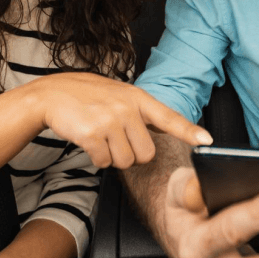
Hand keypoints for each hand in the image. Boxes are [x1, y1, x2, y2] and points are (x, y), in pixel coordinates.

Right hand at [33, 73, 212, 168]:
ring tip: (100, 138)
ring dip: (112, 158)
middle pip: (146, 154)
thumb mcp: (118, 94)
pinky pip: (104, 162)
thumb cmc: (86, 96)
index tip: (207, 141)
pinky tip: (88, 142)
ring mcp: (110, 120)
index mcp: (137, 98)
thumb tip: (168, 129)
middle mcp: (127, 108)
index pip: (169, 117)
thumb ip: (142, 111)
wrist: (51, 95)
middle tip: (116, 140)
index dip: (189, 131)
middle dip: (132, 155)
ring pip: (126, 162)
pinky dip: (97, 159)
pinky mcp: (92, 134)